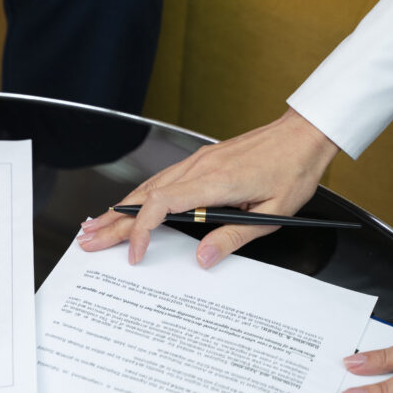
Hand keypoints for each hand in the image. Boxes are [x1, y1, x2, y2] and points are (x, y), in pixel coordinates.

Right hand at [77, 108, 339, 265]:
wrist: (303, 135)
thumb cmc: (293, 171)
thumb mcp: (273, 214)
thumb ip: (233, 237)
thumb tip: (202, 258)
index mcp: (216, 182)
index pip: (162, 204)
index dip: (142, 229)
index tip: (136, 253)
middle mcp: (199, 167)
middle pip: (145, 196)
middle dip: (113, 221)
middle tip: (88, 239)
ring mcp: (197, 161)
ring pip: (148, 187)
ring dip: (119, 208)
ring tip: (96, 225)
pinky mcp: (200, 160)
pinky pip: (161, 180)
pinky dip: (138, 196)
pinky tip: (126, 205)